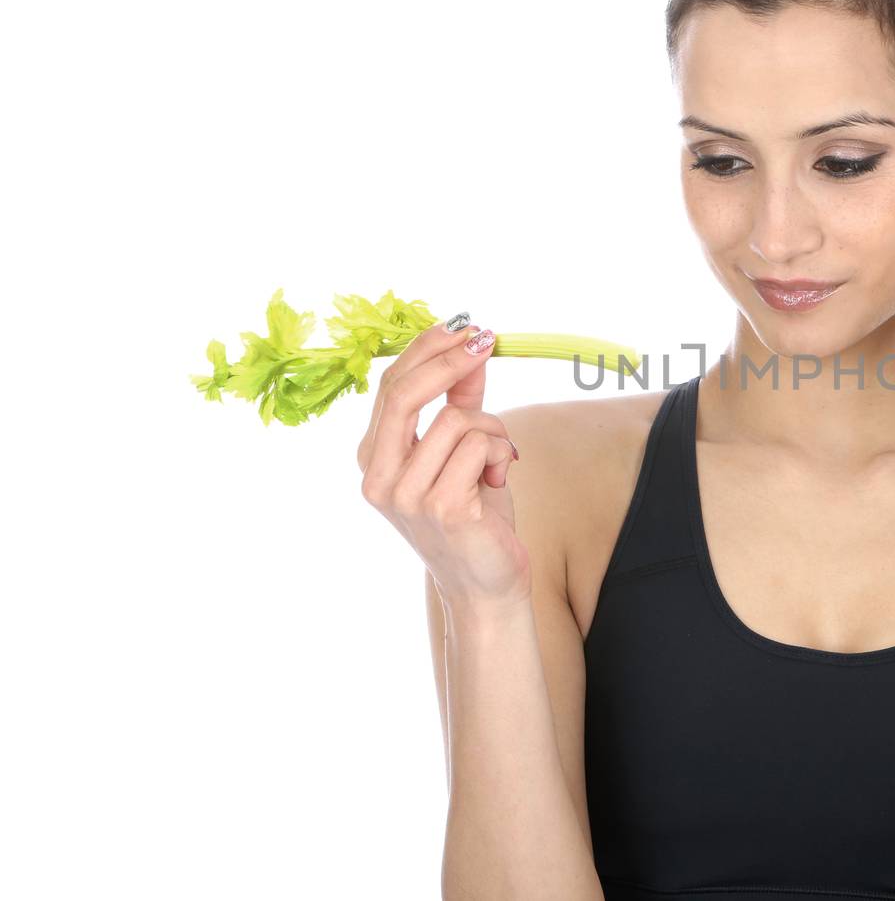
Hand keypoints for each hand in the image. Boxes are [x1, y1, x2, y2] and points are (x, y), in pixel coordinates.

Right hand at [356, 318, 529, 610]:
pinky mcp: (443, 508)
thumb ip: (460, 405)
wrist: (487, 585)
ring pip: (456, 419)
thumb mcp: (463, 452)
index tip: (464, 327)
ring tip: (500, 457)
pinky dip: (502, 451)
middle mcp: (379, 477)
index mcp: (374, 458)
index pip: (390, 386)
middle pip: (403, 392)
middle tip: (486, 339)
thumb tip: (471, 353)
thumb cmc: (475, 520)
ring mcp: (407, 495)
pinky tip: (501, 476)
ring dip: (493, 428)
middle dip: (449, 359)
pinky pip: (480, 445)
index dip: (427, 349)